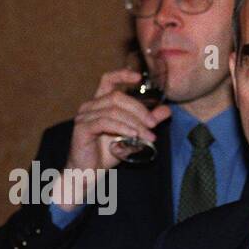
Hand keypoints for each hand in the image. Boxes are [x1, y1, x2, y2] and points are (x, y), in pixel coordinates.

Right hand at [55, 70, 171, 208]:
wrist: (87, 174)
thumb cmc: (105, 154)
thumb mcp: (131, 135)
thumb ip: (146, 121)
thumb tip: (167, 110)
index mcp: (99, 103)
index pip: (108, 80)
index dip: (122, 74)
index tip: (138, 78)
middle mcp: (89, 106)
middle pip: (117, 97)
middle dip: (139, 109)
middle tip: (154, 124)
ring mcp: (84, 116)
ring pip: (113, 110)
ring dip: (134, 122)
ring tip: (147, 135)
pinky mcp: (82, 128)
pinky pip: (105, 122)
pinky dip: (122, 127)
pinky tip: (132, 135)